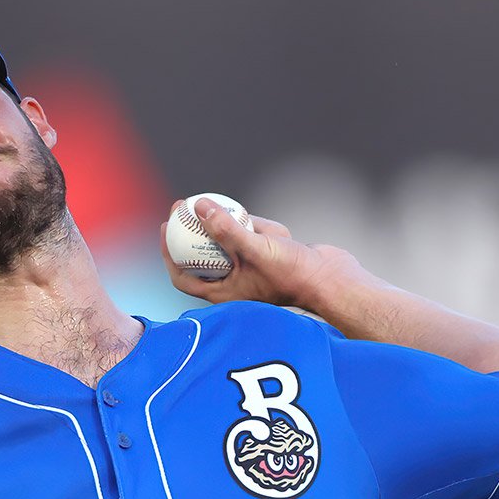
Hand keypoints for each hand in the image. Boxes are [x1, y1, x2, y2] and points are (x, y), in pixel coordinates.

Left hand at [159, 197, 372, 312]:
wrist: (332, 280)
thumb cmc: (292, 273)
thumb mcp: (255, 249)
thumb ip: (226, 230)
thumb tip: (198, 206)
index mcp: (223, 294)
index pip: (183, 277)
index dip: (170, 253)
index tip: (166, 227)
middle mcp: (234, 284)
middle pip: (202, 255)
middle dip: (192, 230)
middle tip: (185, 204)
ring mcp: (252, 270)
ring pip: (232, 241)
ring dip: (238, 228)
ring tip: (254, 227)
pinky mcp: (269, 257)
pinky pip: (255, 236)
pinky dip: (261, 228)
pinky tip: (278, 232)